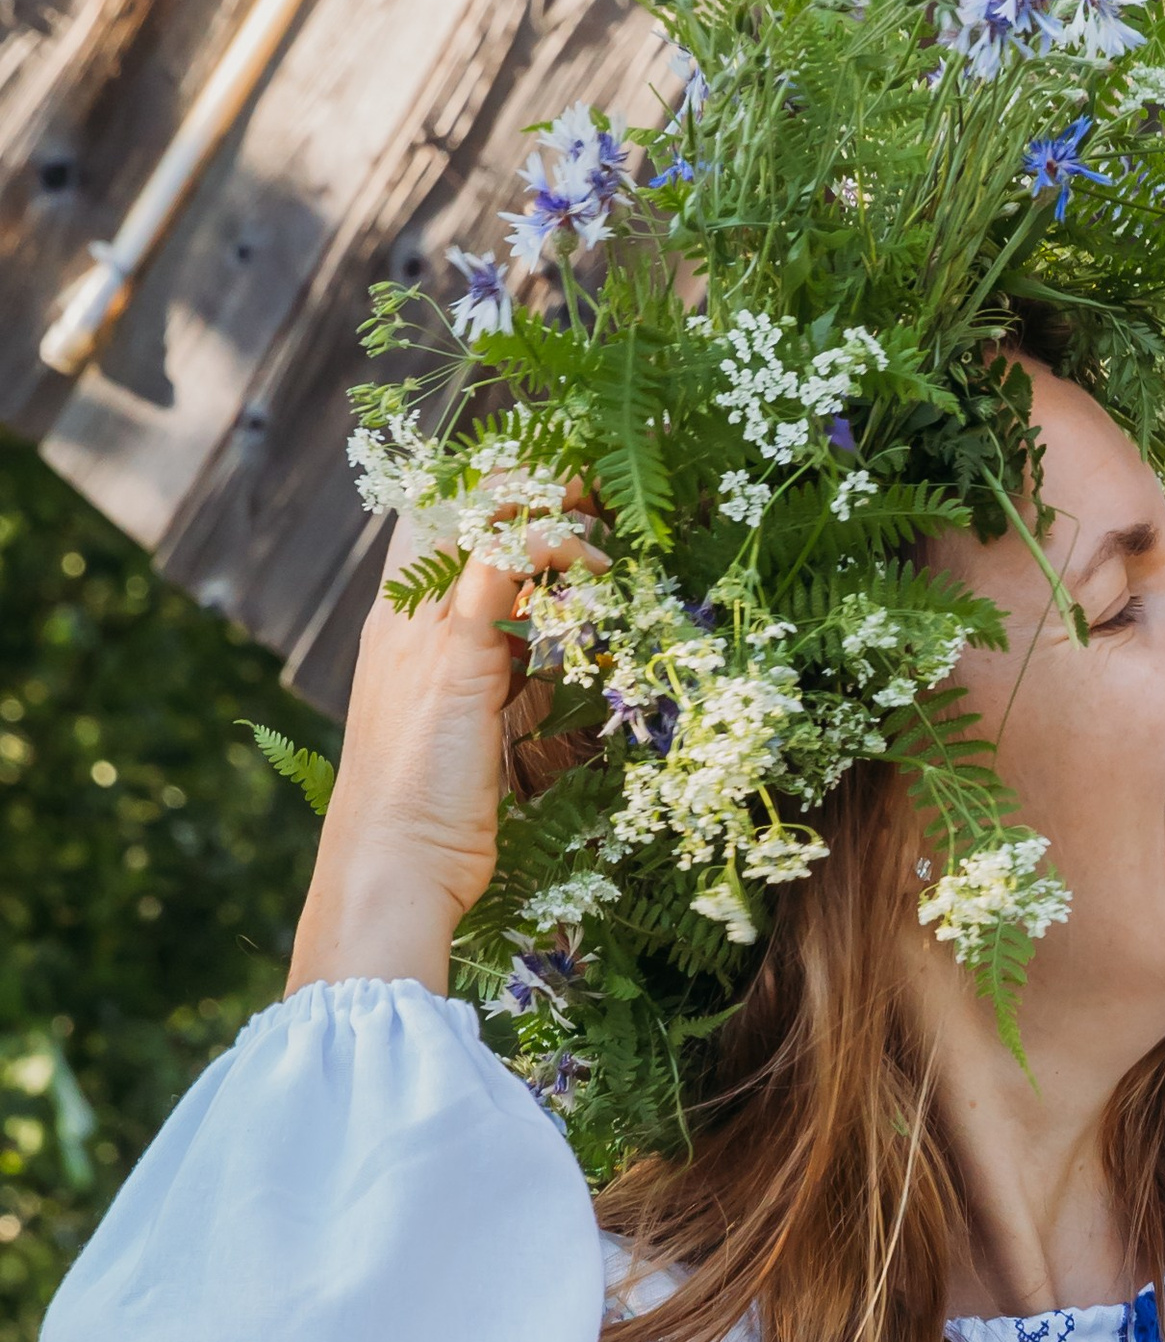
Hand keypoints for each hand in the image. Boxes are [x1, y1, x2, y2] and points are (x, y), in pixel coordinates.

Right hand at [287, 512, 590, 995]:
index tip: (553, 493)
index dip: (489, 494)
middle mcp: (400, 618)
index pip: (430, 528)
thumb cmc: (428, 817)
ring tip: (596, 506)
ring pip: (473, 517)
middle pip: (446, 501)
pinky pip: (498, 563)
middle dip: (518, 476)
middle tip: (584, 481)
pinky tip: (592, 560)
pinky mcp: (454, 656)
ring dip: (544, 496)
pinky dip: (552, 545)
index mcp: (394, 632)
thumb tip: (532, 665)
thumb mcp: (464, 733)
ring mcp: (420, 631)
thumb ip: (490, 685)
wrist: (390, 865)